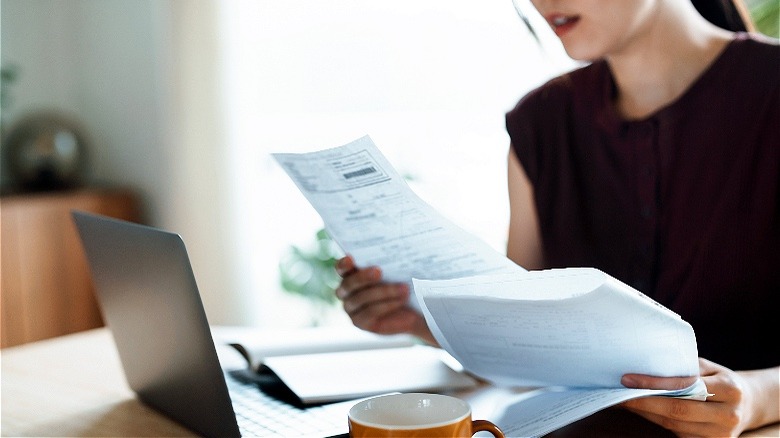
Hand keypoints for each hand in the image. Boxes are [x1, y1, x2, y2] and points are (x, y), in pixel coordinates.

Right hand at [334, 255, 436, 344]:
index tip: (351, 258)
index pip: (341, 268)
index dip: (343, 264)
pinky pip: (370, 312)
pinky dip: (387, 305)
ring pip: (361, 298)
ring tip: (404, 288)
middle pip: (349, 284)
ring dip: (384, 292)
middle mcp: (346, 292)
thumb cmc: (402, 283)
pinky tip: (401, 299)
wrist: (413, 310)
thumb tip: (394, 250)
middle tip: (379, 271)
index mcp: (350, 274)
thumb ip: (388, 263)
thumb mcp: (396, 271)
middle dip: (363, 277)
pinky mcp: (360, 322)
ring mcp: (351, 309)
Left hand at [620, 358, 779, 436]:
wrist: (746, 404)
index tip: (627, 379)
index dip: (654, 385)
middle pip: (677, 411)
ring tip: (624, 402)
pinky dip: (656, 421)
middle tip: (617, 394)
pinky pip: (677, 434)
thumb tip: (644, 367)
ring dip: (645, 413)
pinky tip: (641, 411)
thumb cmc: (718, 380)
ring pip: (673, 425)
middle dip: (643, 402)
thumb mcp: (707, 367)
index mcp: (730, 389)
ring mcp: (720, 434)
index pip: (685, 387)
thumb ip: (683, 368)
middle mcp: (728, 415)